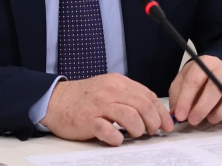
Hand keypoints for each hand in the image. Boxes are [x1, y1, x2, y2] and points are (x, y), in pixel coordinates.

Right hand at [40, 73, 173, 145]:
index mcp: (118, 83)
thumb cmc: (84, 98)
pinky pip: (108, 130)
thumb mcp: (109, 89)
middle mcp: (110, 91)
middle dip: (153, 122)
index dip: (161, 112)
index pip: (148, 95)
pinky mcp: (88, 120)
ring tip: (135, 134)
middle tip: (152, 132)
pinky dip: (117, 138)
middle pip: (143, 106)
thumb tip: (152, 112)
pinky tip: (117, 139)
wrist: (55, 101)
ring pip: (130, 116)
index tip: (166, 124)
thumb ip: (128, 97)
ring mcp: (99, 105)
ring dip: (138, 129)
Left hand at [169, 55, 221, 126]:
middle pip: (216, 87)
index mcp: (205, 64)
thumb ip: (178, 96)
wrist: (217, 73)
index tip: (180, 115)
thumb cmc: (198, 80)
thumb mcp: (183, 82)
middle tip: (194, 120)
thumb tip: (176, 114)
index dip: (186, 99)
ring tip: (212, 119)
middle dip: (203, 107)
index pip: (194, 80)